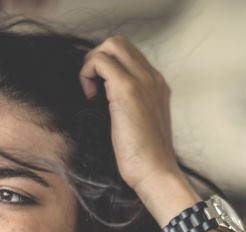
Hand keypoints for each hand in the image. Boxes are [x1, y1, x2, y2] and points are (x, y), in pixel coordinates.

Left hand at [79, 36, 196, 220]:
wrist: (156, 174)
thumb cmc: (144, 160)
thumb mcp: (139, 127)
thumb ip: (128, 108)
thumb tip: (102, 100)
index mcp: (157, 86)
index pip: (129, 55)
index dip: (108, 67)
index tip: (99, 93)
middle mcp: (153, 78)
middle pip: (120, 43)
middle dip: (98, 59)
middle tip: (91, 87)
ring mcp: (142, 81)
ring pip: (111, 45)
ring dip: (92, 64)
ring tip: (91, 92)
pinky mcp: (128, 89)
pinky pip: (101, 61)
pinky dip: (88, 74)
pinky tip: (90, 98)